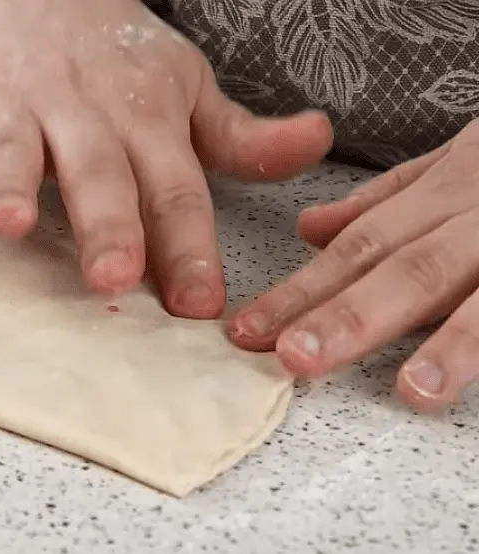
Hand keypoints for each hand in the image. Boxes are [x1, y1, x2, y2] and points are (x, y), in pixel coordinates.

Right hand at [0, 0, 331, 316]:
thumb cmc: (111, 54)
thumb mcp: (182, 86)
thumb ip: (240, 134)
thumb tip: (316, 142)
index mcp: (145, 117)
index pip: (175, 188)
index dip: (189, 248)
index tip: (201, 307)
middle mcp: (81, 110)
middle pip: (98, 172)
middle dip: (105, 224)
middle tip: (111, 278)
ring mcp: (14, 100)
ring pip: (13, 145)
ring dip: (11, 181)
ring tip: (11, 223)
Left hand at [229, 119, 478, 411]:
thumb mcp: (459, 162)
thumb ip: (389, 198)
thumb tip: (311, 229)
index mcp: (452, 188)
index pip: (359, 246)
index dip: (301, 290)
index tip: (248, 332)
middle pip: (409, 267)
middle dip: (348, 315)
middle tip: (292, 358)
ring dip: (453, 341)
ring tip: (412, 390)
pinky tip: (472, 376)